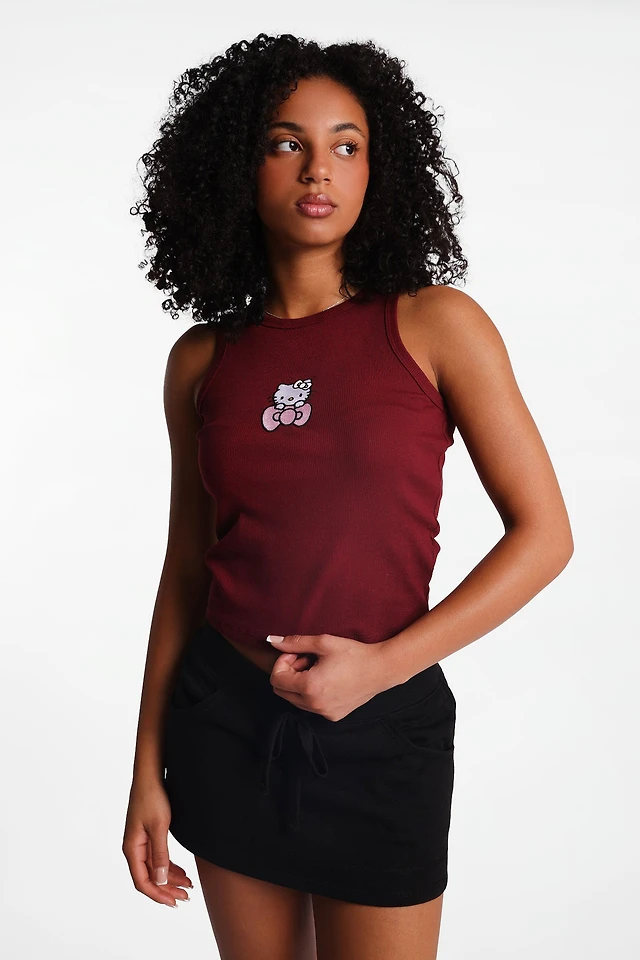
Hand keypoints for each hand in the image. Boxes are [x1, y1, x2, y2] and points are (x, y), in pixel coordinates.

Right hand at [123, 778, 192, 907]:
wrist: (150, 776)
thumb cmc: (152, 797)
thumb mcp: (159, 826)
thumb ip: (160, 854)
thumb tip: (161, 880)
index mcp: (132, 848)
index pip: (143, 881)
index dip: (158, 894)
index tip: (174, 902)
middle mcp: (134, 848)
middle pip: (149, 878)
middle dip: (167, 890)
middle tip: (186, 897)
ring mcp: (140, 843)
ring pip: (155, 869)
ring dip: (170, 879)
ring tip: (188, 887)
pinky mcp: (148, 836)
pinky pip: (158, 858)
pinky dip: (170, 867)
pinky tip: (182, 872)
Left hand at [267, 633, 389, 720]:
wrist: (381, 669)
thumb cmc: (353, 654)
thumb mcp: (323, 643)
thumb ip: (295, 642)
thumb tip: (272, 641)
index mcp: (309, 687)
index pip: (276, 679)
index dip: (282, 662)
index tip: (297, 653)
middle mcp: (314, 705)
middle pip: (282, 692)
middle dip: (288, 674)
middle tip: (306, 659)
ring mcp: (324, 713)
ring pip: (295, 700)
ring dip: (299, 683)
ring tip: (318, 668)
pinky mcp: (333, 716)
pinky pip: (310, 706)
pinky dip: (311, 693)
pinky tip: (327, 679)